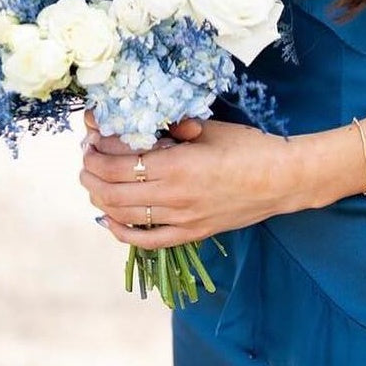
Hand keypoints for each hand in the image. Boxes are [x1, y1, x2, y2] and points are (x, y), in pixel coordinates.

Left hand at [79, 112, 298, 249]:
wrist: (280, 179)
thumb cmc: (247, 146)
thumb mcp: (207, 129)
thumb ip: (171, 129)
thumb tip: (138, 124)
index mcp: (177, 165)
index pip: (120, 163)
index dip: (98, 153)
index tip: (89, 141)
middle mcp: (175, 196)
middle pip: (115, 191)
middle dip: (92, 176)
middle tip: (85, 162)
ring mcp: (182, 219)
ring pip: (125, 217)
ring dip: (101, 200)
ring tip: (93, 185)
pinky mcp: (191, 234)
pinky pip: (148, 240)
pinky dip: (122, 232)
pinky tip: (109, 221)